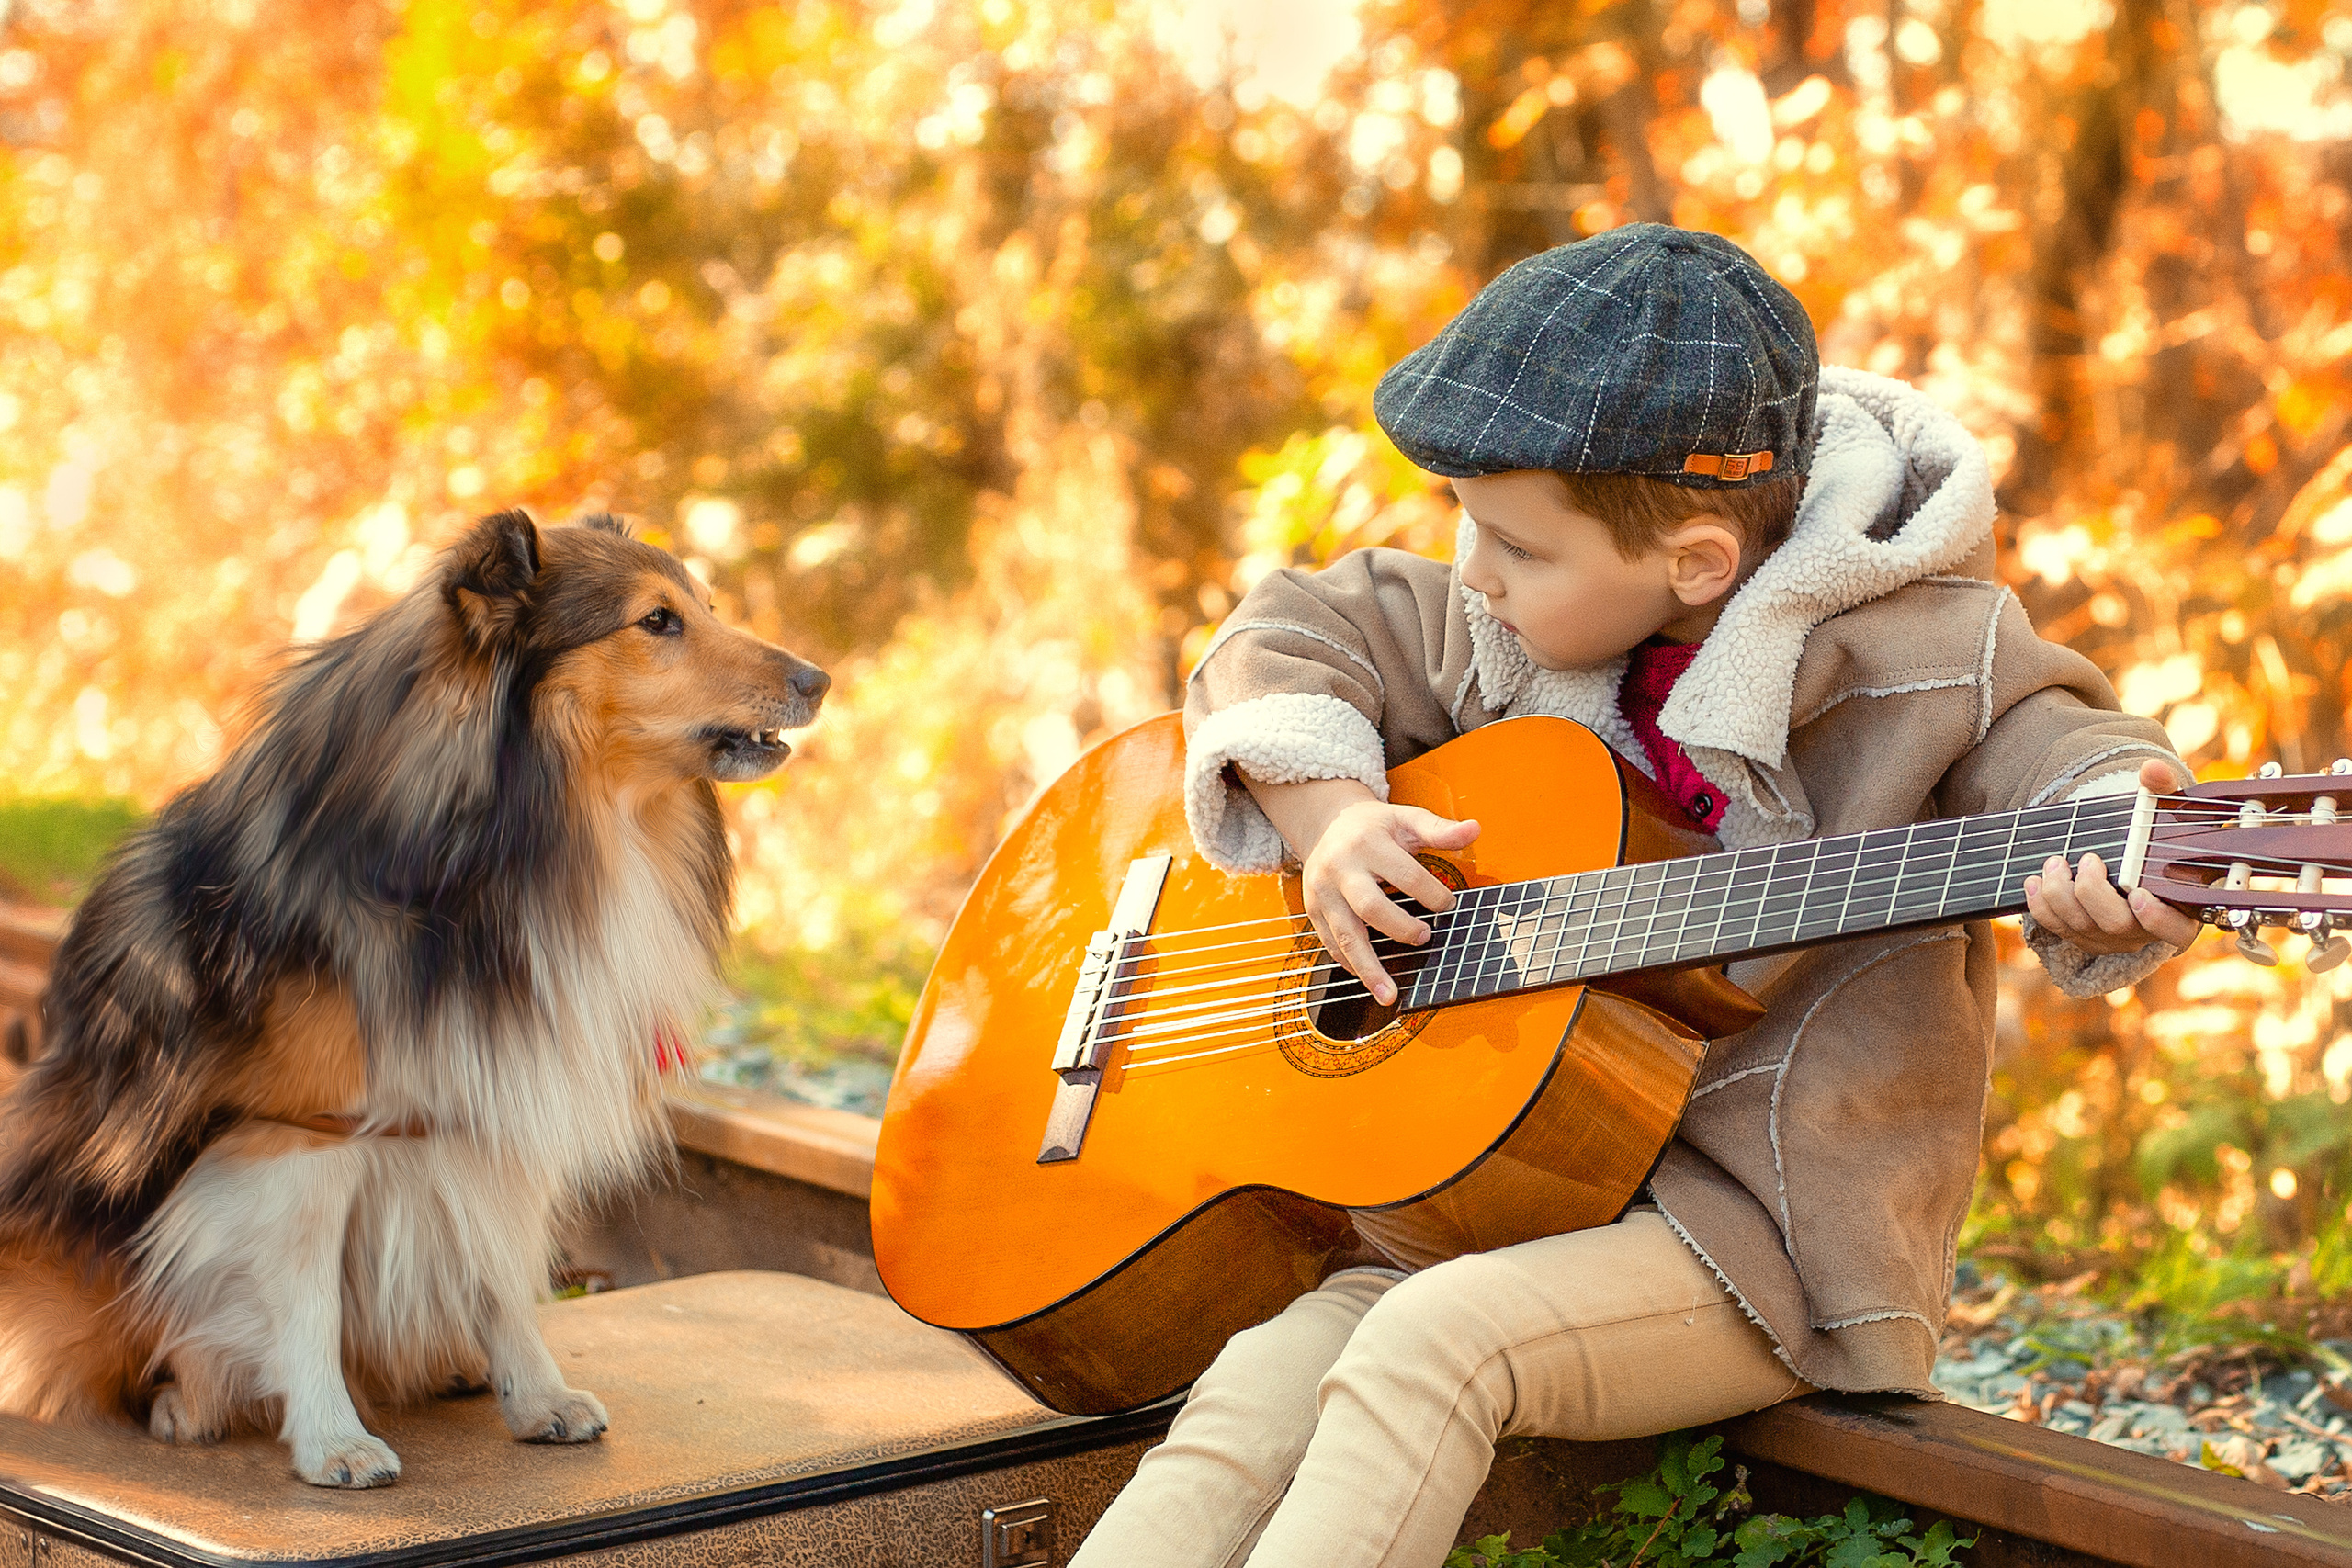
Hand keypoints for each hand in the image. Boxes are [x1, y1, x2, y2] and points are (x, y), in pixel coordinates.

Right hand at [1300, 800, 1481, 1005]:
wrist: (1326, 824)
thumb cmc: (1373, 826)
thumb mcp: (1406, 819)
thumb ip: (1440, 829)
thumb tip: (1475, 830)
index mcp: (1367, 844)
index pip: (1404, 874)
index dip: (1431, 894)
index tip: (1448, 904)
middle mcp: (1340, 868)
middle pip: (1370, 907)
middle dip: (1400, 928)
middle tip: (1425, 937)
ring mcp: (1323, 892)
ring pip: (1345, 935)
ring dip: (1369, 968)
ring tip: (1389, 994)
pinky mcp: (1313, 910)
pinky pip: (1330, 943)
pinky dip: (1350, 963)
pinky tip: (1369, 979)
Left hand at [2023, 758, 2201, 954]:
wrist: (2127, 856)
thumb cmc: (2154, 837)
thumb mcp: (2164, 814)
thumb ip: (2162, 791)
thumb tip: (2153, 770)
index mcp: (2179, 909)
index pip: (2176, 929)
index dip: (2157, 918)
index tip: (2138, 894)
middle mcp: (2144, 930)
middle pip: (2116, 925)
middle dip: (2092, 892)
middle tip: (2086, 859)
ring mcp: (2110, 936)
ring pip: (2081, 927)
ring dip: (2059, 895)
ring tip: (2054, 862)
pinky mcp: (2081, 935)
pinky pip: (2057, 929)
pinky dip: (2040, 906)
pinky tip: (2034, 880)